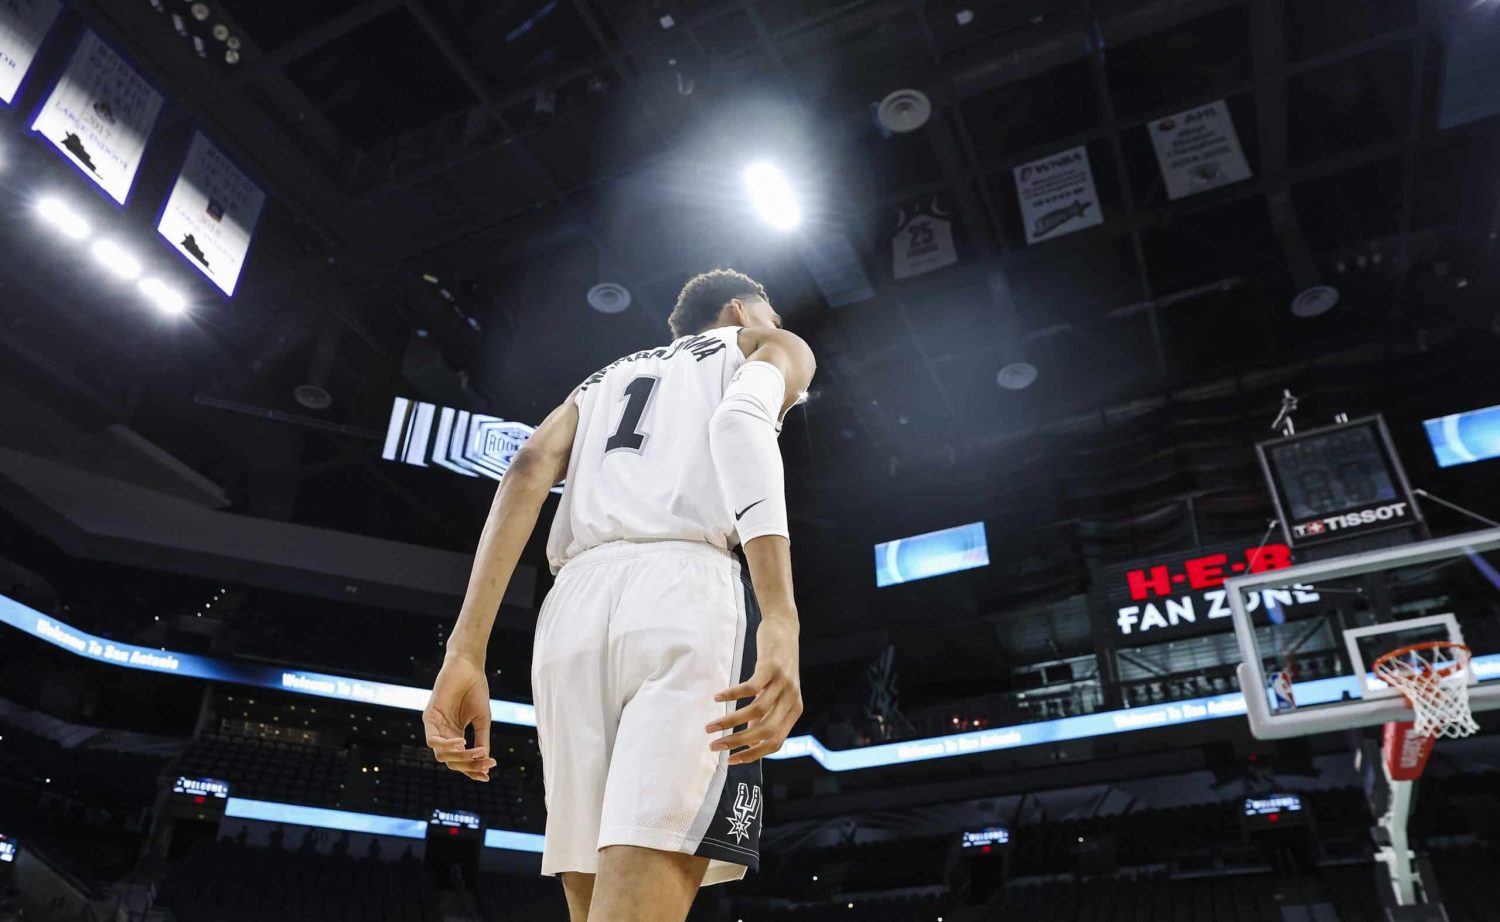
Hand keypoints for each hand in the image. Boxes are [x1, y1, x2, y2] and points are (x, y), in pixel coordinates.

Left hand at [423, 652, 496, 781]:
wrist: (469, 667)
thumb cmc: (476, 690)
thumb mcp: (482, 719)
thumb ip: (481, 739)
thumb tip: (485, 761)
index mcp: (456, 735)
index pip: (461, 760)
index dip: (473, 770)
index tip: (488, 776)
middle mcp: (444, 734)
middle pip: (451, 761)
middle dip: (469, 766)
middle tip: (486, 763)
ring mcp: (435, 727)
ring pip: (441, 755)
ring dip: (460, 758)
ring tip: (477, 753)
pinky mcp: (429, 717)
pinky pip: (433, 740)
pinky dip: (447, 745)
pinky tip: (462, 742)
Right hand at [705, 617, 801, 764]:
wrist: (785, 627)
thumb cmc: (778, 662)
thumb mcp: (778, 691)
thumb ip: (767, 714)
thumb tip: (749, 736)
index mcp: (794, 710)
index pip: (775, 742)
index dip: (753, 754)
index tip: (731, 760)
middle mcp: (791, 699)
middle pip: (765, 731)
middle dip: (737, 742)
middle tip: (715, 746)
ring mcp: (783, 683)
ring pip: (756, 711)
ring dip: (730, 722)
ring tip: (710, 727)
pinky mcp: (771, 667)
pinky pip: (750, 687)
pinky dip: (732, 695)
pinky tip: (717, 698)